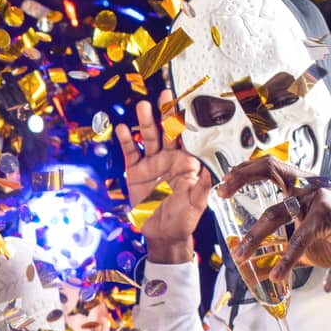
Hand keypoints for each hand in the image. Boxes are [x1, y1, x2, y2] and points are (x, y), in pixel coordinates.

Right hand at [114, 90, 211, 259]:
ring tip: (143, 107)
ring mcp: (152, 164)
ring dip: (146, 122)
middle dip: (166, 113)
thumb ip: (201, 189)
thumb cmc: (183, 220)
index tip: (187, 105)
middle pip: (168, 132)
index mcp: (187, 164)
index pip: (188, 139)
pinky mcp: (135, 171)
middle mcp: (169, 159)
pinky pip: (130, 152)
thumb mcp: (195, 206)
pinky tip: (122, 128)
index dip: (187, 122)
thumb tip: (208, 173)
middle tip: (166, 95)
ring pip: (149, 138)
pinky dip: (126, 140)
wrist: (162, 235)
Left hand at [219, 155, 330, 282]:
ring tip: (240, 256)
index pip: (269, 168)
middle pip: (271, 170)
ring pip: (276, 213)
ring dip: (254, 237)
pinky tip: (277, 274)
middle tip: (221, 194)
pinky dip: (287, 259)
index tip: (223, 185)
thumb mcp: (303, 241)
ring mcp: (320, 198)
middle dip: (242, 178)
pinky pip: (300, 237)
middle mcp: (309, 186)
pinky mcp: (330, 216)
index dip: (244, 172)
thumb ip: (279, 245)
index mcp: (301, 186)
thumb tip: (253, 261)